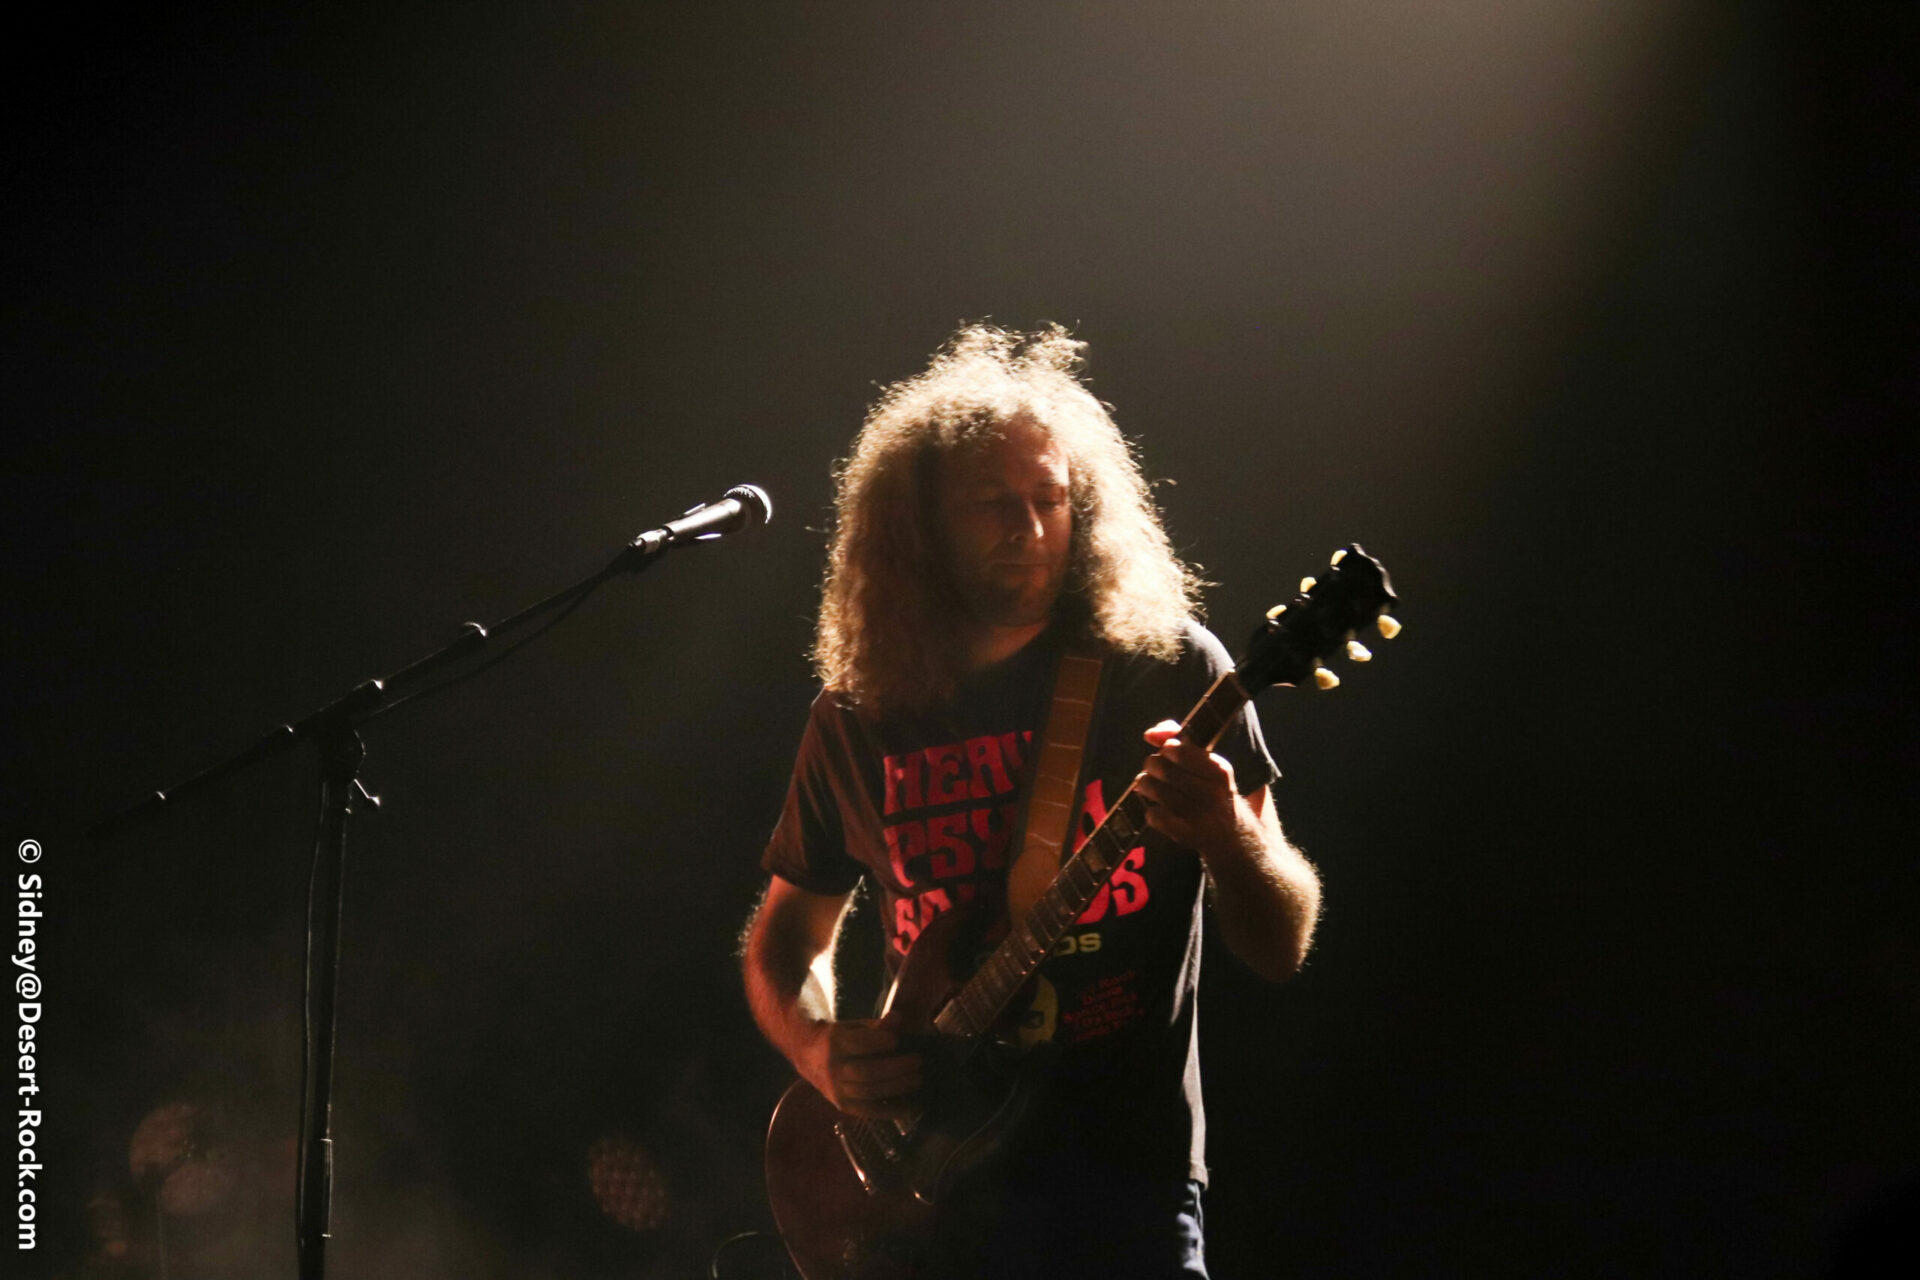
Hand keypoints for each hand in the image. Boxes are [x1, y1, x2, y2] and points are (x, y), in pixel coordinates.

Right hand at [799, 1018, 922, 1119]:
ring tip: (917, 1079)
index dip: (881, 1042)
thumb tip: (898, 1018)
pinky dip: (892, 1111)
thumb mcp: (854, 1026)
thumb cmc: (841, 1038)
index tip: (899, 1040)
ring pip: (869, 1093)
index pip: (858, 1044)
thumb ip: (876, 1025)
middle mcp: (834, 1068)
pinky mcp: (843, 1106)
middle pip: (867, 1072)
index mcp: (835, 1043)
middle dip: (896, 1068)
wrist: (809, 1057)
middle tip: (918, 1061)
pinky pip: (870, 1112)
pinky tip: (911, 1106)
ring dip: (897, 1087)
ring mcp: (837, 1090)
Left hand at [1135, 719, 1243, 859]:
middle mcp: (1213, 792)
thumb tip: (1150, 734)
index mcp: (1219, 770)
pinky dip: (1150, 812)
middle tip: (1153, 772)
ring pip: (1154, 790)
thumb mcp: (1205, 762)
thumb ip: (1178, 738)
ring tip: (1147, 787)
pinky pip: (1155, 816)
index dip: (1166, 751)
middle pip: (1162, 768)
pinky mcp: (1188, 835)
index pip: (1178, 750)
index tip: (1168, 756)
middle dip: (1151, 767)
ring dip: (1144, 786)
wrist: (1232, 834)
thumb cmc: (1211, 789)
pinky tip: (1157, 810)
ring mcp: (1201, 816)